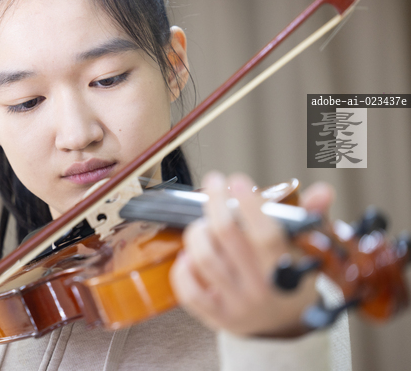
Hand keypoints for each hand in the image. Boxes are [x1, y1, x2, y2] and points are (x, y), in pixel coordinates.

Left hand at [170, 172, 334, 336]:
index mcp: (285, 271)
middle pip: (226, 236)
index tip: (237, 180)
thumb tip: (323, 191)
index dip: (249, 204)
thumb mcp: (308, 251)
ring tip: (202, 223)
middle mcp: (261, 289)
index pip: (265, 234)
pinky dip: (183, 268)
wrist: (286, 326)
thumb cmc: (293, 278)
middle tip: (214, 183)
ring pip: (204, 257)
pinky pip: (189, 291)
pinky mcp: (217, 317)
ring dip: (197, 231)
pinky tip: (189, 255)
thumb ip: (311, 217)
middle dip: (216, 202)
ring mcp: (237, 305)